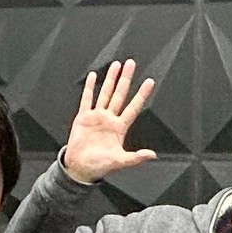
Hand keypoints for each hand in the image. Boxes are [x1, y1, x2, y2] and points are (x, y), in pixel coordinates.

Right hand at [62, 59, 157, 185]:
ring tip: (116, 65)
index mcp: (119, 128)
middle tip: (131, 64)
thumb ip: (136, 158)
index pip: (133, 107)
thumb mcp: (120, 162)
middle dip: (125, 79)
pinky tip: (94, 77)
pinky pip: (87, 99)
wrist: (80, 168)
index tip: (149, 82)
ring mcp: (97, 117)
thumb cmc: (99, 166)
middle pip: (120, 94)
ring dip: (111, 79)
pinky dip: (90, 88)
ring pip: (106, 93)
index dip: (141, 95)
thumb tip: (152, 155)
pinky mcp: (83, 117)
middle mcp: (109, 119)